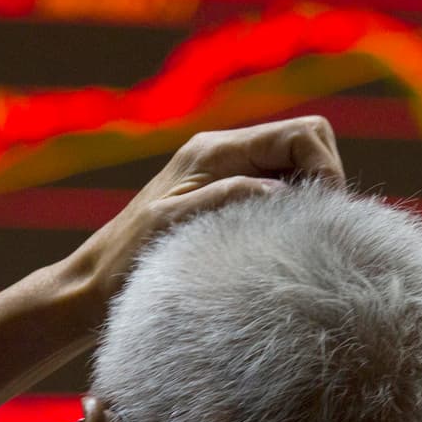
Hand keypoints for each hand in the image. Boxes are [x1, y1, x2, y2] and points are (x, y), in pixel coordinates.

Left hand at [68, 116, 343, 306]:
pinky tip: (279, 249)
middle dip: (325, 182)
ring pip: (298, 170)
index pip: (302, 134)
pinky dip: (293, 217)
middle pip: (308, 143)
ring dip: (310, 202)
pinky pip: (281, 195)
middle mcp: (226, 154)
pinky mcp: (228, 200)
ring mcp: (228, 176)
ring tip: (297, 243)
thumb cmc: (125, 263)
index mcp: (214, 151)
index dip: (326, 169)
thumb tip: (278, 193)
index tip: (324, 216)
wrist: (94, 286)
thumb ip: (223, 200)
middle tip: (317, 231)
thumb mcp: (172, 227)